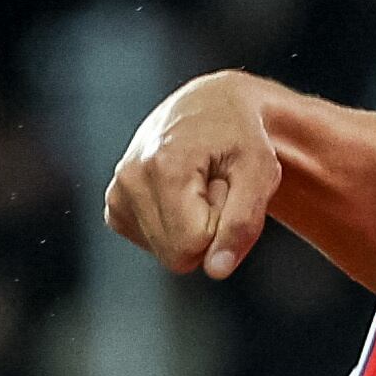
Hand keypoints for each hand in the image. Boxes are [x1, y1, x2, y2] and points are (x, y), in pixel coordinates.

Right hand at [103, 74, 280, 279]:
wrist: (211, 105)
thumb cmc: (242, 136)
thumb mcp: (260, 173)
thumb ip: (242, 223)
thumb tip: (216, 270)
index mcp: (163, 167)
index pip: (194, 245)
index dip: (221, 224)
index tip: (225, 187)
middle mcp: (130, 178)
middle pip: (176, 256)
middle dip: (205, 230)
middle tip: (213, 188)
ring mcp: (118, 192)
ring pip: (164, 253)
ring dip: (189, 228)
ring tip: (197, 187)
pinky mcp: (115, 204)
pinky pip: (151, 243)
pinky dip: (171, 226)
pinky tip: (179, 193)